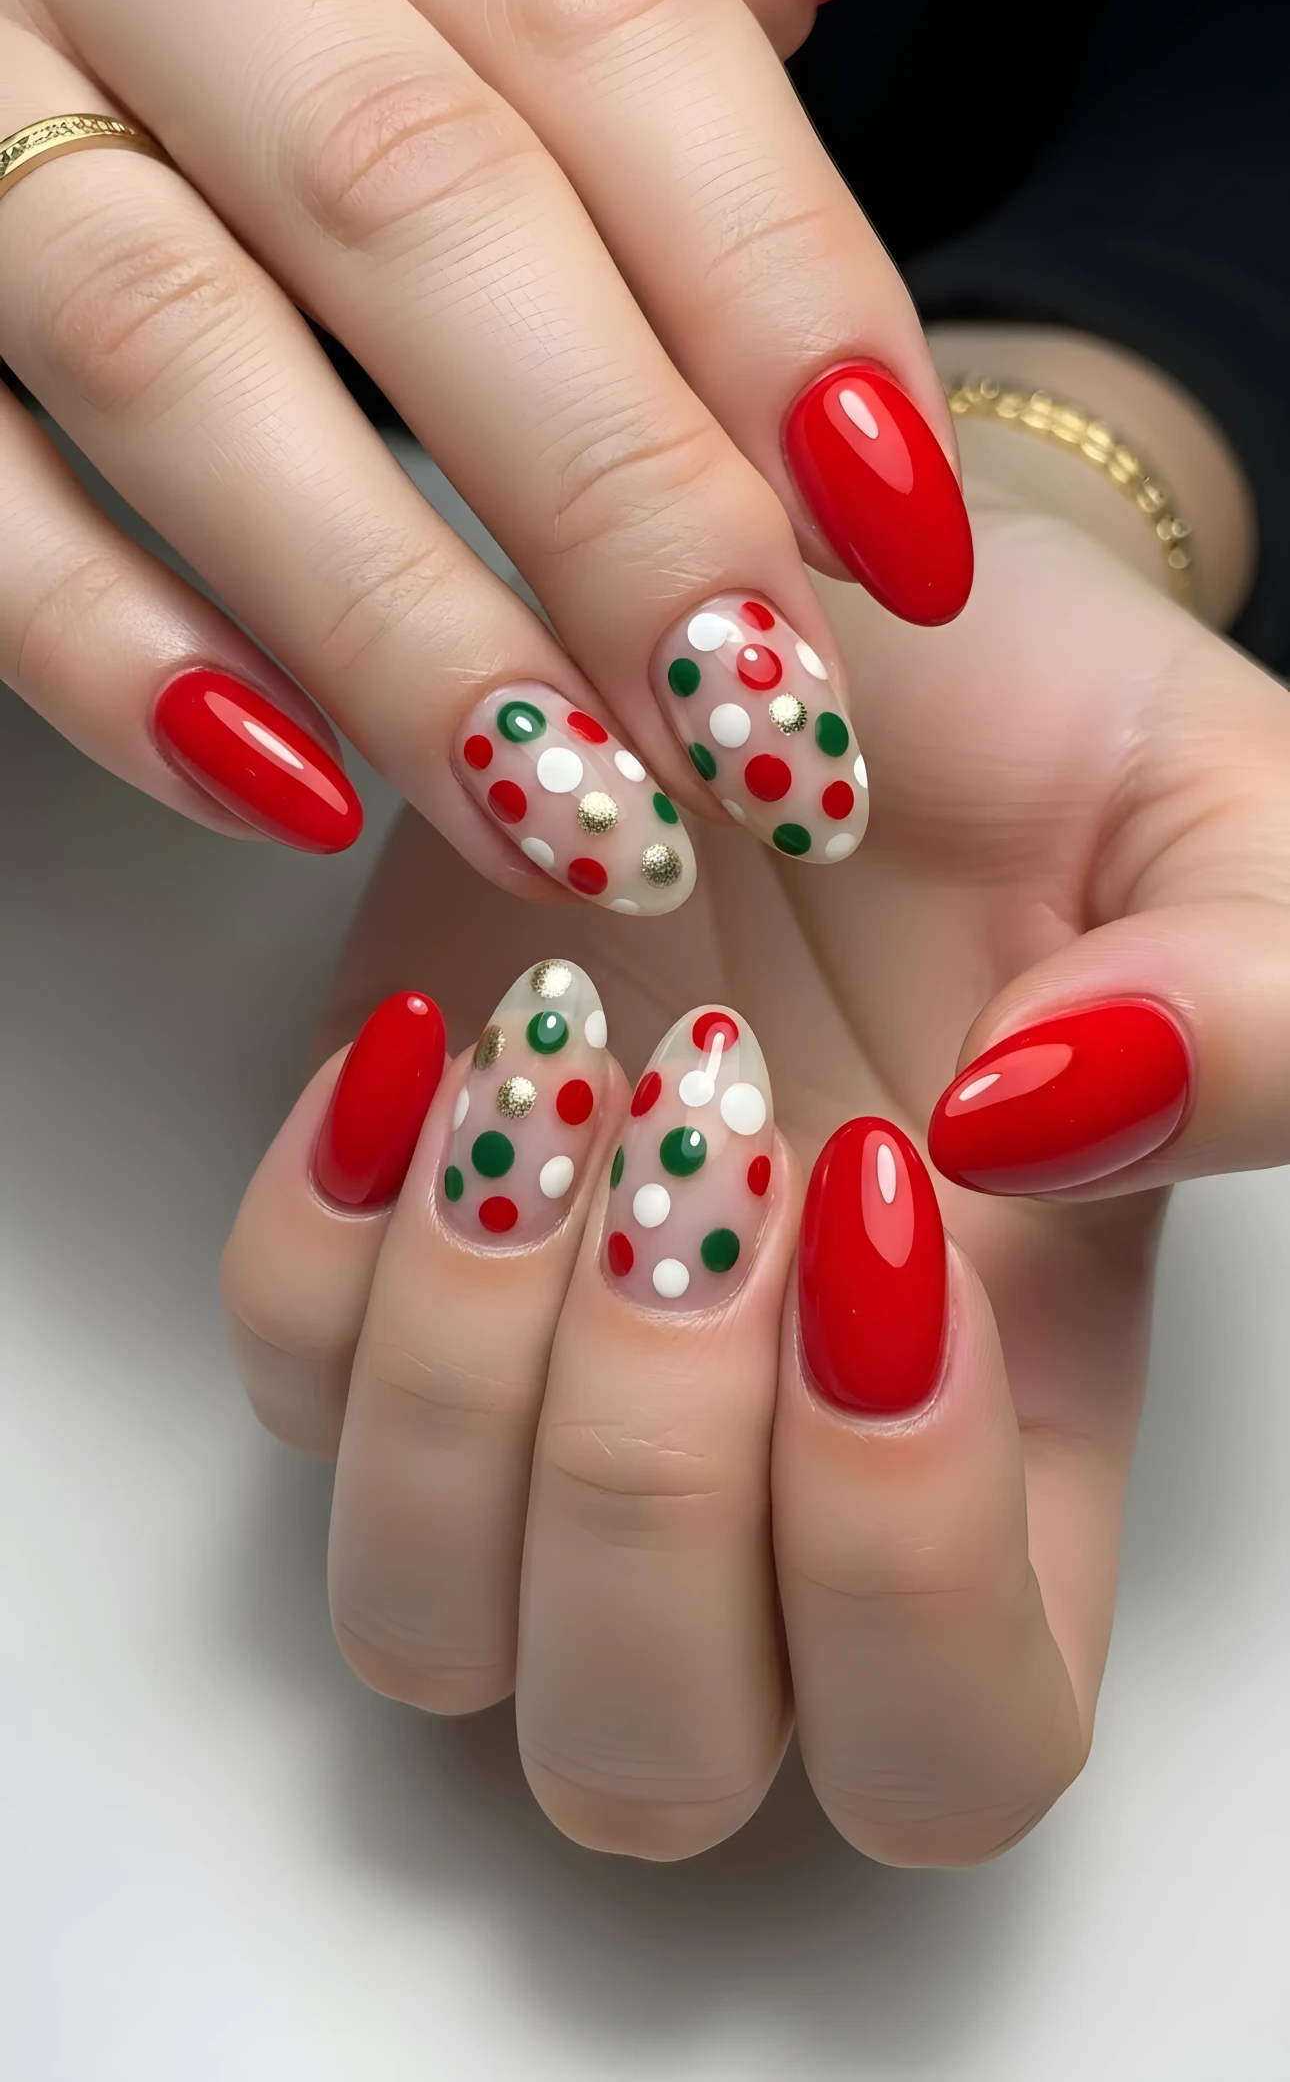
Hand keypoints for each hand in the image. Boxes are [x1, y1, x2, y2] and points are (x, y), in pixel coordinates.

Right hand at [0, 0, 968, 910]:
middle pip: (413, 196)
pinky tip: (291, 792)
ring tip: (572, 817)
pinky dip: (116, 655)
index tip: (901, 535)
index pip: (602, 15)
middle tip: (756, 719)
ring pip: (175, 352)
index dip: (778, 281)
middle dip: (616, 491)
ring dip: (400, 622)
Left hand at [220, 491, 1289, 1861]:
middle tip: (708, 1132)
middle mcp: (763, 1460)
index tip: (884, 1210)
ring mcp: (546, 1370)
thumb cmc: (1030, 733)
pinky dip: (324, 1237)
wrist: (812, 616)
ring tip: (558, 1064)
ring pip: (422, 1626)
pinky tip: (438, 1036)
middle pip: (645, 1751)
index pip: (949, 1749)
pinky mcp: (387, 1239)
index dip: (900, 1572)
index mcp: (1014, 1423)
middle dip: (645, 1477)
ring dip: (463, 1370)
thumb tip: (1039, 1129)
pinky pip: (278, 1380)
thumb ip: (1250, 1005)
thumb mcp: (1217, 815)